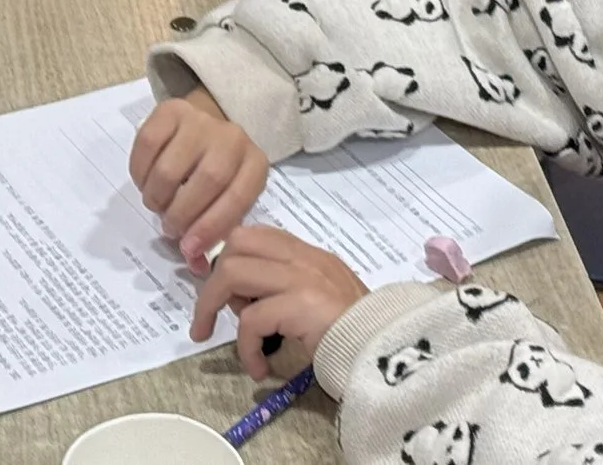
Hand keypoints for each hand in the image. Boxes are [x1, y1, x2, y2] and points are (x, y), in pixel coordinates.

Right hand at [129, 92, 269, 263]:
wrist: (209, 125)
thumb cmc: (219, 174)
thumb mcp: (227, 201)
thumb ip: (214, 233)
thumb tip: (195, 267)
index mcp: (254, 165)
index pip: (235, 200)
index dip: (210, 229)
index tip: (188, 249)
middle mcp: (232, 138)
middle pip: (205, 182)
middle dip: (181, 215)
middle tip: (170, 229)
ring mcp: (200, 120)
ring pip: (170, 168)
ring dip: (158, 197)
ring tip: (158, 205)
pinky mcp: (170, 109)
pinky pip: (146, 144)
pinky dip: (140, 173)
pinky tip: (146, 182)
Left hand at [188, 226, 368, 376]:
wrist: (392, 353)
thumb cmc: (358, 336)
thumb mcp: (321, 301)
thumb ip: (287, 290)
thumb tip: (243, 301)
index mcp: (309, 255)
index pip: (256, 234)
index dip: (228, 255)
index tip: (220, 287)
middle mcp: (304, 258)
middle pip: (236, 244)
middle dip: (213, 279)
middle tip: (210, 315)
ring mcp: (303, 278)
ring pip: (233, 273)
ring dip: (212, 306)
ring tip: (213, 336)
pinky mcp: (301, 305)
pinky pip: (251, 320)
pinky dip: (245, 348)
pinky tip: (258, 369)